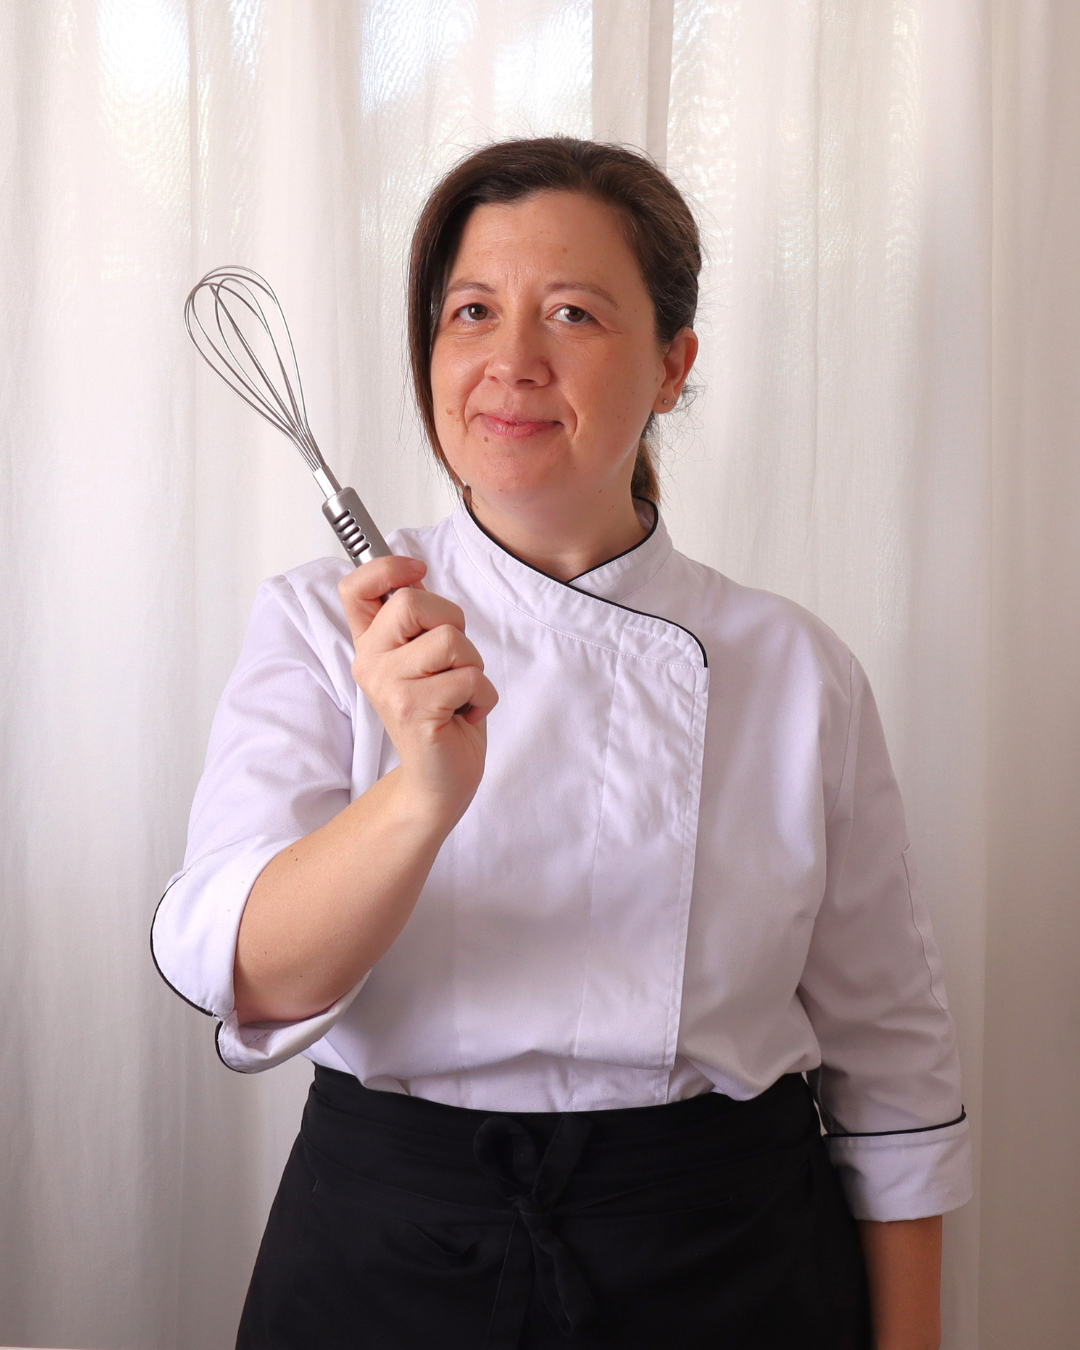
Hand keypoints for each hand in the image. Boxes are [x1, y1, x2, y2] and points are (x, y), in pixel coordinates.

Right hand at [338, 555, 497, 824]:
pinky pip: (470, 678)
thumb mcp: (425, 658)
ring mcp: (389, 687)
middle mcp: (370, 662)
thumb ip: (418, 620)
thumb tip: (414, 574)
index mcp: (370, 643)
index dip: (387, 567)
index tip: (417, 572)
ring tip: (459, 692)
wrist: (440, 778)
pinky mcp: (414, 711)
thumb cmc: (442, 712)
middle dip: (452, 622)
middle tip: (452, 660)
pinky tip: (464, 715)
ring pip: (451, 639)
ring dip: (473, 665)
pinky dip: (483, 696)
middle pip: (413, 601)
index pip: (355, 586)